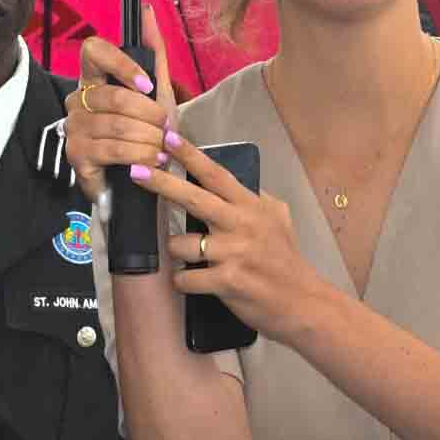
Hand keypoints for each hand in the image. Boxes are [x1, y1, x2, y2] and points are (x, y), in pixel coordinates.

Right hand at [64, 2, 180, 201]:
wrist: (144, 173)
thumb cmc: (146, 129)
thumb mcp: (156, 91)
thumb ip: (153, 52)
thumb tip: (146, 9)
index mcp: (93, 79)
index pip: (93, 50)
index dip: (122, 64)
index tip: (149, 87)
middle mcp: (76, 101)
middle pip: (115, 97)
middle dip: (151, 116)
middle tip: (167, 130)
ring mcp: (74, 130)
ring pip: (117, 126)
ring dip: (150, 139)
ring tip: (164, 148)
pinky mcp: (78, 159)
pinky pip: (113, 152)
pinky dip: (140, 157)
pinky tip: (151, 162)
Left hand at [135, 137, 334, 342]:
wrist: (303, 302)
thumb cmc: (287, 260)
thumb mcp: (279, 219)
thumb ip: (255, 200)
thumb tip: (231, 185)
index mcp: (251, 207)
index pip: (216, 175)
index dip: (190, 155)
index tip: (168, 137)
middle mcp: (240, 225)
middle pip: (193, 198)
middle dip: (161, 182)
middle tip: (136, 170)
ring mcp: (232, 253)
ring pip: (180, 244)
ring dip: (177, 252)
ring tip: (192, 259)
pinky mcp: (226, 281)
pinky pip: (184, 278)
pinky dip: (183, 281)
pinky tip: (193, 283)